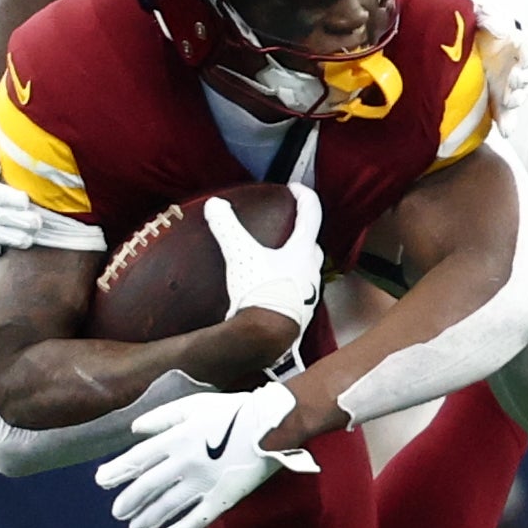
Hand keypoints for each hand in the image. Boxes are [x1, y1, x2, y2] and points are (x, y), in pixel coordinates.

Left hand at [94, 383, 319, 527]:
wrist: (273, 425)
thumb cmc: (233, 410)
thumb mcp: (195, 404)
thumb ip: (162, 417)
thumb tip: (134, 430)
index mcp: (178, 437)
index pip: (138, 459)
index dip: (117, 471)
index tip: (101, 480)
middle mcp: (185, 462)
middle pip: (147, 486)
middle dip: (129, 501)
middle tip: (117, 511)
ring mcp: (203, 483)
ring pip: (166, 507)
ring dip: (146, 518)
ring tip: (134, 527)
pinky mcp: (221, 499)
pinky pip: (193, 522)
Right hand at [206, 184, 322, 333]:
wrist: (266, 339)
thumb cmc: (261, 293)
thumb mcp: (240, 256)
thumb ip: (228, 228)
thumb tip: (216, 205)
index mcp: (302, 251)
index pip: (311, 213)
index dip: (304, 196)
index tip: (295, 188)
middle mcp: (311, 272)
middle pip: (311, 244)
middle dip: (301, 232)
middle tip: (286, 226)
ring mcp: (308, 295)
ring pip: (307, 270)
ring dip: (295, 261)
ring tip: (276, 259)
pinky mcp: (300, 314)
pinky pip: (297, 292)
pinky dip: (287, 284)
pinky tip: (271, 289)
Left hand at [472, 12, 527, 128]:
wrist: (463, 44)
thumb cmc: (479, 27)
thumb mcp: (484, 15)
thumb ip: (493, 18)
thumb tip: (501, 29)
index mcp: (520, 46)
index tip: (521, 56)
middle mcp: (519, 67)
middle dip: (523, 78)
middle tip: (513, 77)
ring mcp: (510, 85)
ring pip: (520, 96)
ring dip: (516, 99)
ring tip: (508, 100)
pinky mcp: (499, 100)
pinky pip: (507, 115)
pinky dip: (507, 124)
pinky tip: (505, 132)